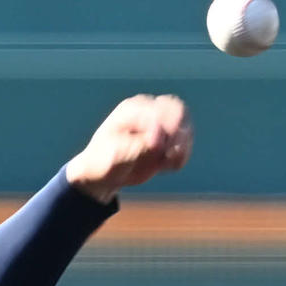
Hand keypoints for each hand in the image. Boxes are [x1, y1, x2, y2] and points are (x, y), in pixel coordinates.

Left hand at [65, 94, 192, 204]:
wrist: (101, 176)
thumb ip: (137, 146)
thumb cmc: (101, 163)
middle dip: (179, 132)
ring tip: (168, 163)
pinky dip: (181, 156)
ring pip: (185, 127)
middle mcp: (149, 112)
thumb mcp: (114, 155)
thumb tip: (158, 139)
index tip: (157, 148)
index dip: (163, 127)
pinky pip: (184, 145)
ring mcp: (160, 126)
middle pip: (178, 110)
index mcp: (133, 109)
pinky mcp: (166, 142)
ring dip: (183, 145)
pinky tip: (168, 167)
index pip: (158, 109)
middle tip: (171, 153)